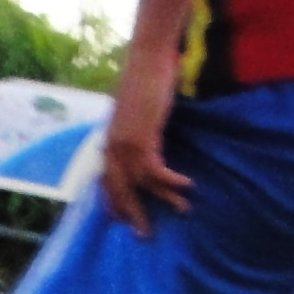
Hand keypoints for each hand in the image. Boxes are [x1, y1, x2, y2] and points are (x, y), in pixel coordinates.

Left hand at [97, 45, 193, 236]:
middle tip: (143, 234)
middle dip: (130, 212)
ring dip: (161, 199)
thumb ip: (136, 128)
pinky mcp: (142, 137)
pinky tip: (187, 186)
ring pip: (139, 184)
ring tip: (180, 211)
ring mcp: (125, 143)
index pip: (105, 178)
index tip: (116, 219)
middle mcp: (112, 145)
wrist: (146, 59)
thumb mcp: (136, 110)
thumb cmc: (144, 78)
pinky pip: (156, 170)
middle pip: (118, 188)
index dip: (111, 199)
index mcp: (109, 139)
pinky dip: (171, 180)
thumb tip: (145, 138)